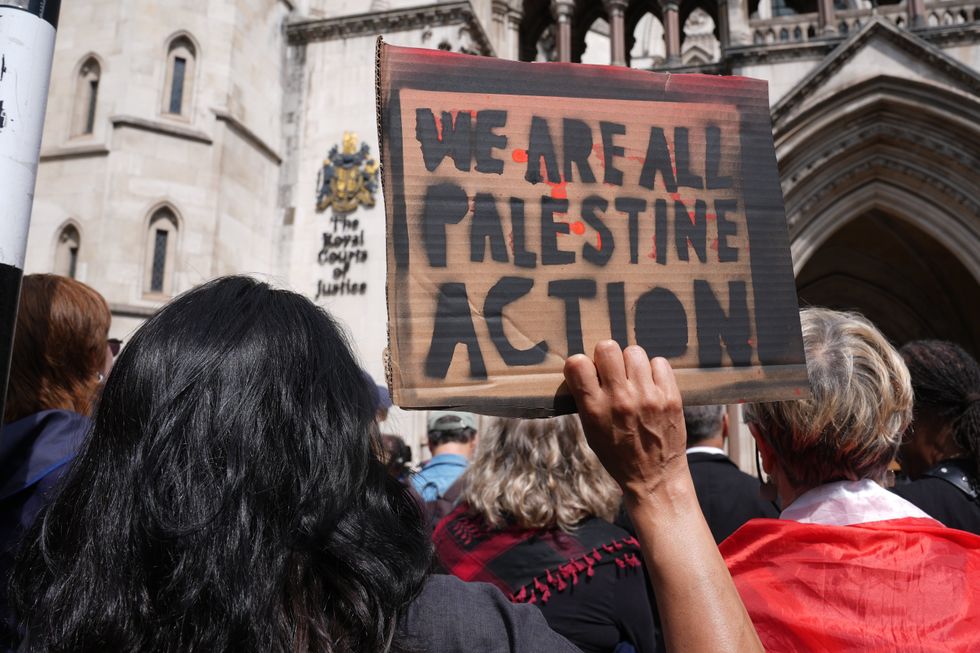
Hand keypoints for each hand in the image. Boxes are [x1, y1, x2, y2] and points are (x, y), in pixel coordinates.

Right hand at [564, 341, 687, 498]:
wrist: (655, 478)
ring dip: (631, 363)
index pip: (577, 363)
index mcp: (595, 409)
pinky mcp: (670, 397)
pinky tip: (650, 386)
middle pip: (607, 348)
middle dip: (606, 356)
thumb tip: (585, 367)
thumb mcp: (591, 431)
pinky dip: (653, 371)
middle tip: (612, 372)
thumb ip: (586, 399)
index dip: (580, 364)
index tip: (587, 373)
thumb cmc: (618, 455)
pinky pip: (659, 363)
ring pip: (634, 352)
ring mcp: (648, 397)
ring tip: (633, 379)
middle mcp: (620, 399)